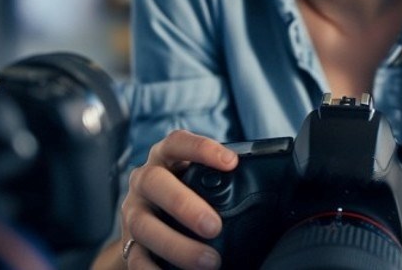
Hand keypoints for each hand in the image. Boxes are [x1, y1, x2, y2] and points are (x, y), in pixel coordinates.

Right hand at [118, 130, 236, 268]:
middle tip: (214, 226)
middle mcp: (144, 180)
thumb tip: (274, 191)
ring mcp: (133, 211)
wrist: (153, 217)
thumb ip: (224, 180)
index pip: (178, 143)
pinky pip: (135, 259)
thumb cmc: (189, 192)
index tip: (231, 163)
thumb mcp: (200, 178)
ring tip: (210, 261)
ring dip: (177, 245)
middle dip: (184, 204)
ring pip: (144, 225)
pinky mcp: (128, 243)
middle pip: (154, 182)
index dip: (201, 149)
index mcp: (165, 158)